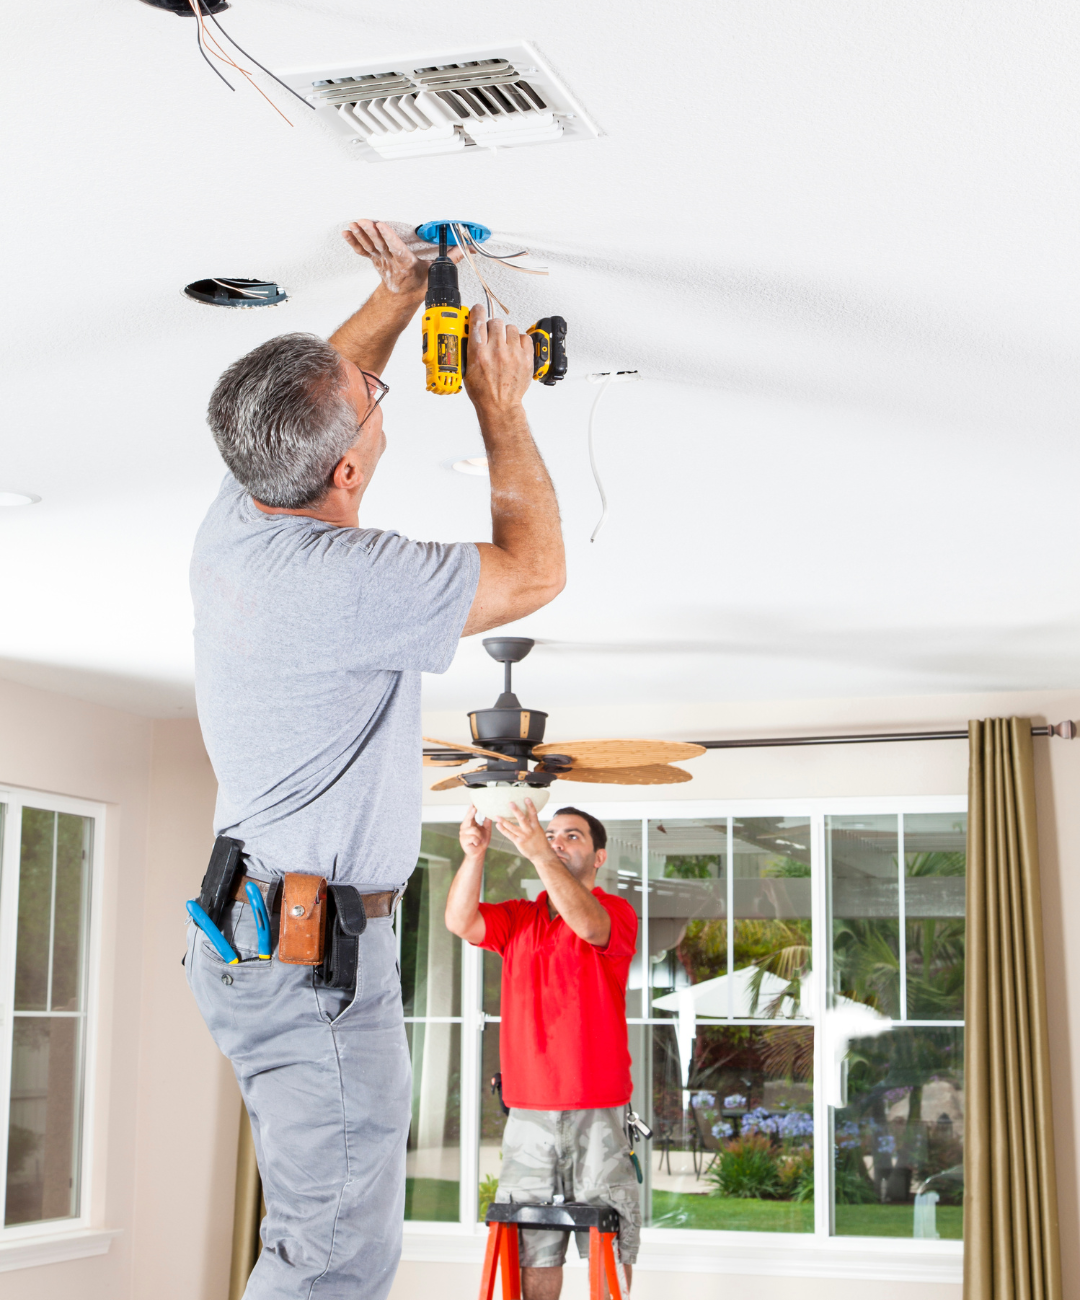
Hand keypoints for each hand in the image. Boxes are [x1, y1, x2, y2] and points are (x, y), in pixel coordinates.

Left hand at [342, 220, 460, 296]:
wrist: (401, 297)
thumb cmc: (416, 284)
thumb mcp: (435, 272)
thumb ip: (450, 258)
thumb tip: (466, 249)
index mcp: (406, 264)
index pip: (397, 249)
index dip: (389, 238)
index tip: (383, 227)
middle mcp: (392, 262)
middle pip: (380, 245)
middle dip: (372, 233)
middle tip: (366, 221)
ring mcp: (381, 260)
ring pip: (369, 246)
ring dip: (361, 234)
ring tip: (355, 224)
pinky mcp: (375, 258)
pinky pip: (361, 249)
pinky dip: (353, 240)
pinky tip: (347, 231)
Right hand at [459, 805, 491, 857]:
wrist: (478, 853)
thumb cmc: (481, 841)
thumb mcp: (486, 830)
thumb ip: (487, 822)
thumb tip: (491, 813)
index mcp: (470, 823)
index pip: (470, 814)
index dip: (471, 808)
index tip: (473, 802)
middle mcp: (465, 827)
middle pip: (468, 818)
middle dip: (471, 813)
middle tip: (474, 808)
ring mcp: (463, 834)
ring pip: (473, 830)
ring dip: (479, 835)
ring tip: (479, 839)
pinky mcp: (463, 840)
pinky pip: (473, 837)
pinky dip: (477, 841)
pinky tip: (476, 843)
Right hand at [464, 304, 534, 413]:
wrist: (500, 406)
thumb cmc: (483, 391)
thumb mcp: (467, 368)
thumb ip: (468, 348)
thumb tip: (470, 330)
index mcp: (478, 352)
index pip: (478, 320)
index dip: (478, 311)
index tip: (478, 310)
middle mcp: (496, 351)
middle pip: (496, 322)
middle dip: (493, 327)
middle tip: (492, 336)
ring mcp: (512, 354)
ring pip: (511, 327)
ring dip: (506, 334)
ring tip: (504, 345)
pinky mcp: (525, 358)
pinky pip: (524, 337)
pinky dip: (519, 341)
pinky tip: (514, 349)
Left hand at [493, 799, 553, 865]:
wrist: (541, 855)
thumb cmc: (540, 841)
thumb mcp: (539, 830)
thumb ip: (532, 823)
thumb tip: (527, 814)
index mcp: (536, 826)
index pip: (533, 814)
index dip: (530, 806)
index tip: (526, 798)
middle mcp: (530, 830)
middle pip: (522, 819)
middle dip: (516, 810)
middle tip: (510, 803)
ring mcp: (524, 836)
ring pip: (512, 827)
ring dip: (504, 821)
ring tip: (497, 816)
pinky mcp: (519, 842)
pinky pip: (509, 835)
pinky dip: (503, 830)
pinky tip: (498, 825)